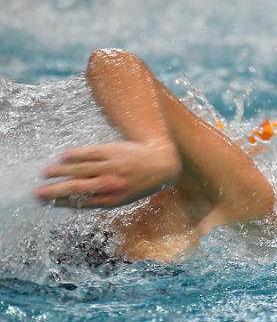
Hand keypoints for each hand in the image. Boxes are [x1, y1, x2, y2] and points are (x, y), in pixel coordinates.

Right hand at [35, 140, 180, 207]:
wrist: (161, 164)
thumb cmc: (140, 183)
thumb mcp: (124, 198)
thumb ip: (102, 199)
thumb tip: (77, 201)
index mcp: (112, 200)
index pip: (80, 202)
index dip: (61, 202)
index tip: (46, 202)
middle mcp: (109, 184)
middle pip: (75, 188)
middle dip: (54, 190)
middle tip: (37, 192)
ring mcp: (110, 167)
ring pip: (79, 169)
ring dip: (60, 171)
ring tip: (45, 173)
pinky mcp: (112, 152)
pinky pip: (89, 153)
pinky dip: (74, 155)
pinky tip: (63, 157)